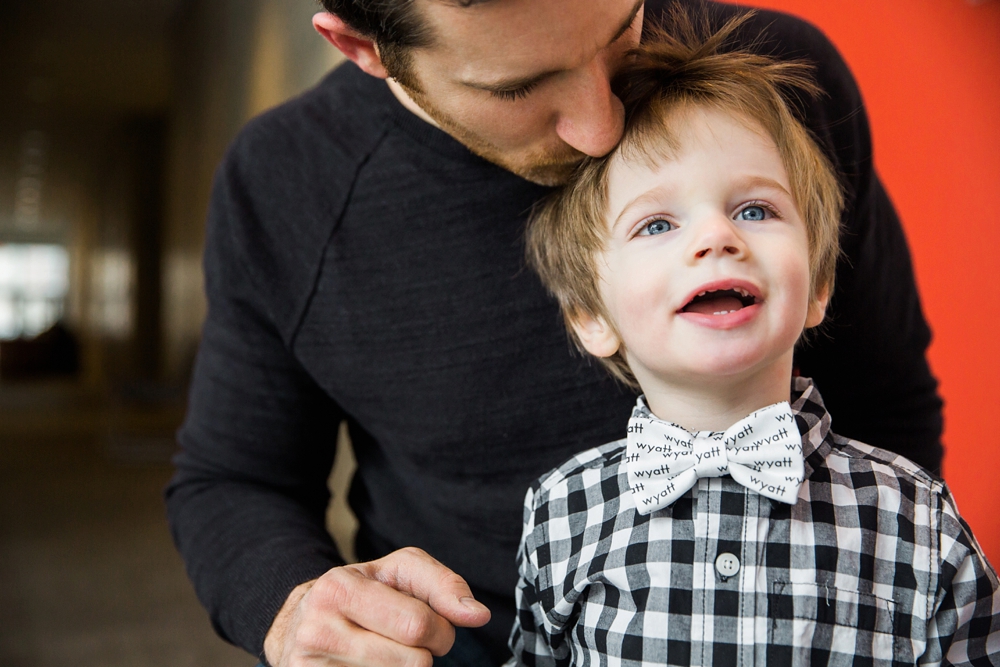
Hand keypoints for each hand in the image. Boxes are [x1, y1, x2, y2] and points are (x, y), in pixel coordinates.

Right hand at [263, 547, 491, 666]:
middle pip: (413, 662)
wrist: (298, 624)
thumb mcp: (397, 572)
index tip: (436, 626)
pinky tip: (372, 665)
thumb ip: (442, 585)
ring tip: (389, 652)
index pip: (417, 625)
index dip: (441, 630)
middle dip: (428, 653)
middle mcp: (318, 631)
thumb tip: (477, 614)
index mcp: (339, 590)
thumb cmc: (358, 593)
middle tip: (414, 642)